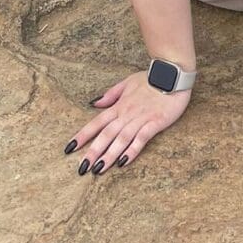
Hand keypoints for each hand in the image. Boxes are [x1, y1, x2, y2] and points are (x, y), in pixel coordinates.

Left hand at [63, 70, 192, 173]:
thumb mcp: (127, 82)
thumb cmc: (150, 79)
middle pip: (106, 134)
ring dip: (109, 155)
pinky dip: (132, 150)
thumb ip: (111, 95)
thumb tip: (94, 103)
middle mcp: (127, 113)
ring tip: (98, 170)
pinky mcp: (155, 122)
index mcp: (119, 105)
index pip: (97, 122)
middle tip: (82, 168)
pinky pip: (142, 138)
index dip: (83, 135)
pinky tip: (124, 162)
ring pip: (121, 138)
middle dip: (93, 151)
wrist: (173, 73)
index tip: (69, 148)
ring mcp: (141, 118)